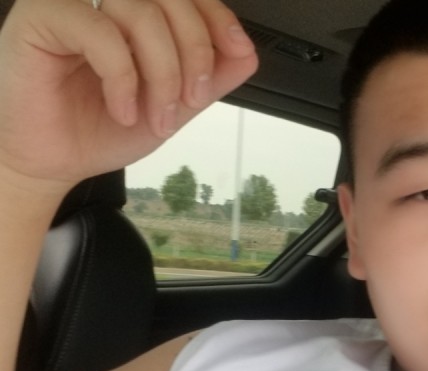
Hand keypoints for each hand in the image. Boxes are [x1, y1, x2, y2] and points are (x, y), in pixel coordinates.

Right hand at [0, 0, 257, 191]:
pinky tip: (123, 109)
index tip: (237, 50)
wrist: (54, 162)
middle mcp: (107, 4)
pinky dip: (123, 77)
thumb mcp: (172, 108)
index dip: (218, 18)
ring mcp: (74, 7)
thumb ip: (209, 80)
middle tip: (190, 99)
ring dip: (162, 73)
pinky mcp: (42, 19)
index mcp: (137, 19)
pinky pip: (100, 31)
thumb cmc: (100, 130)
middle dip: (195, 53)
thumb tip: (248, 54)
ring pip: (141, 12)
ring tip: (154, 116)